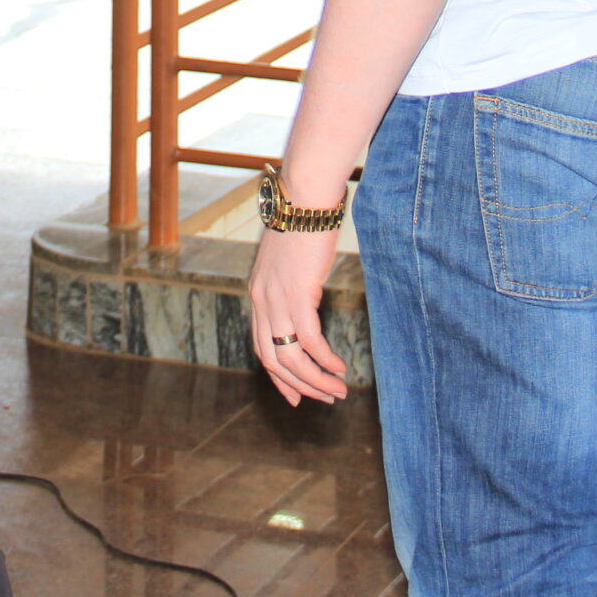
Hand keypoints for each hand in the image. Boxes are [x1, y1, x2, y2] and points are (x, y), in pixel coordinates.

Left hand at [247, 225, 347, 406]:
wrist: (305, 197)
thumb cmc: (304, 223)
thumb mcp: (290, 261)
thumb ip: (291, 285)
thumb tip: (306, 301)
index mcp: (257, 294)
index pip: (260, 347)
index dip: (278, 376)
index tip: (296, 396)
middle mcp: (261, 300)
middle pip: (273, 360)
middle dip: (299, 386)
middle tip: (324, 399)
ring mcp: (276, 299)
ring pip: (290, 357)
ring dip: (315, 380)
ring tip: (337, 391)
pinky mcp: (297, 294)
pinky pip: (309, 341)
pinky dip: (324, 360)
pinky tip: (339, 368)